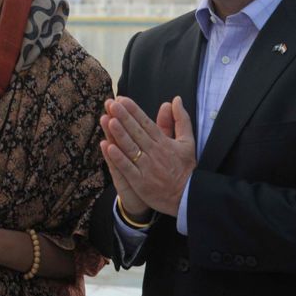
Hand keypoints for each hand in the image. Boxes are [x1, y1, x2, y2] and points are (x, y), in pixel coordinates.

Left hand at [100, 96, 196, 216]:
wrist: (187, 196)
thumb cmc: (185, 168)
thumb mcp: (187, 141)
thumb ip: (181, 120)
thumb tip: (176, 100)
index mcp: (164, 142)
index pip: (146, 123)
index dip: (134, 111)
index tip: (122, 100)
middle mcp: (154, 153)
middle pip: (137, 132)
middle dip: (124, 117)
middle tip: (112, 104)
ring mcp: (147, 168)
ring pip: (131, 148)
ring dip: (119, 134)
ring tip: (108, 120)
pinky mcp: (140, 182)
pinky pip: (127, 168)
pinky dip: (118, 158)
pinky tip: (108, 147)